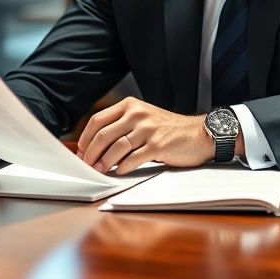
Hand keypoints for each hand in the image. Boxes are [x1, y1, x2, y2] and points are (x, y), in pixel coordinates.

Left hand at [76, 97, 218, 174]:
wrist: (198, 133)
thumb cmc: (168, 129)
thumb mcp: (143, 118)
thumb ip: (121, 125)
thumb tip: (95, 145)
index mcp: (130, 105)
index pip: (97, 120)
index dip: (85, 138)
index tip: (80, 152)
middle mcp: (137, 114)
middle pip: (103, 135)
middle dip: (90, 153)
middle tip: (86, 165)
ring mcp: (147, 129)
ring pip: (115, 148)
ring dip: (104, 163)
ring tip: (100, 171)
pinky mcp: (157, 146)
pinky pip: (132, 159)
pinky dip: (122, 168)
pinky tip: (118, 172)